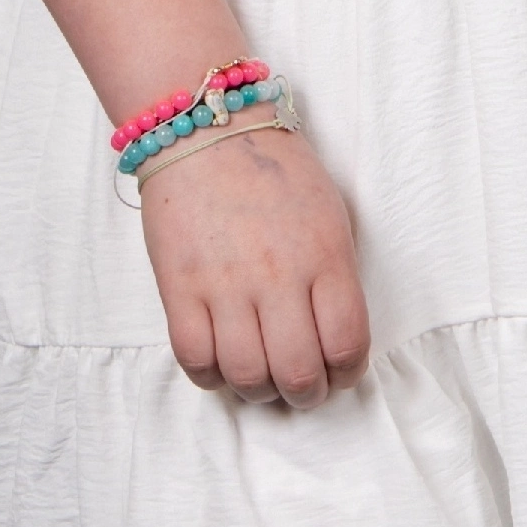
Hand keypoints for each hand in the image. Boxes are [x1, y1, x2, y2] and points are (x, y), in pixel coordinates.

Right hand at [140, 122, 370, 405]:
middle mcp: (279, 275)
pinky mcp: (179, 288)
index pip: (347, 343)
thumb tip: (337, 338)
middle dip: (307, 394)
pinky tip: (222, 363)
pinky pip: (195, 360)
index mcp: (326, 255)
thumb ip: (337, 275)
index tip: (341, 374)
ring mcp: (226, 284)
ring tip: (263, 380)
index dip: (347, 373)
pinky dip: (211, 377)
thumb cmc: (276, 172)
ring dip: (260, 392)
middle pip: (298, 372)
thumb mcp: (331, 214)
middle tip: (303, 388)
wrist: (207, 132)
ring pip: (247, 376)